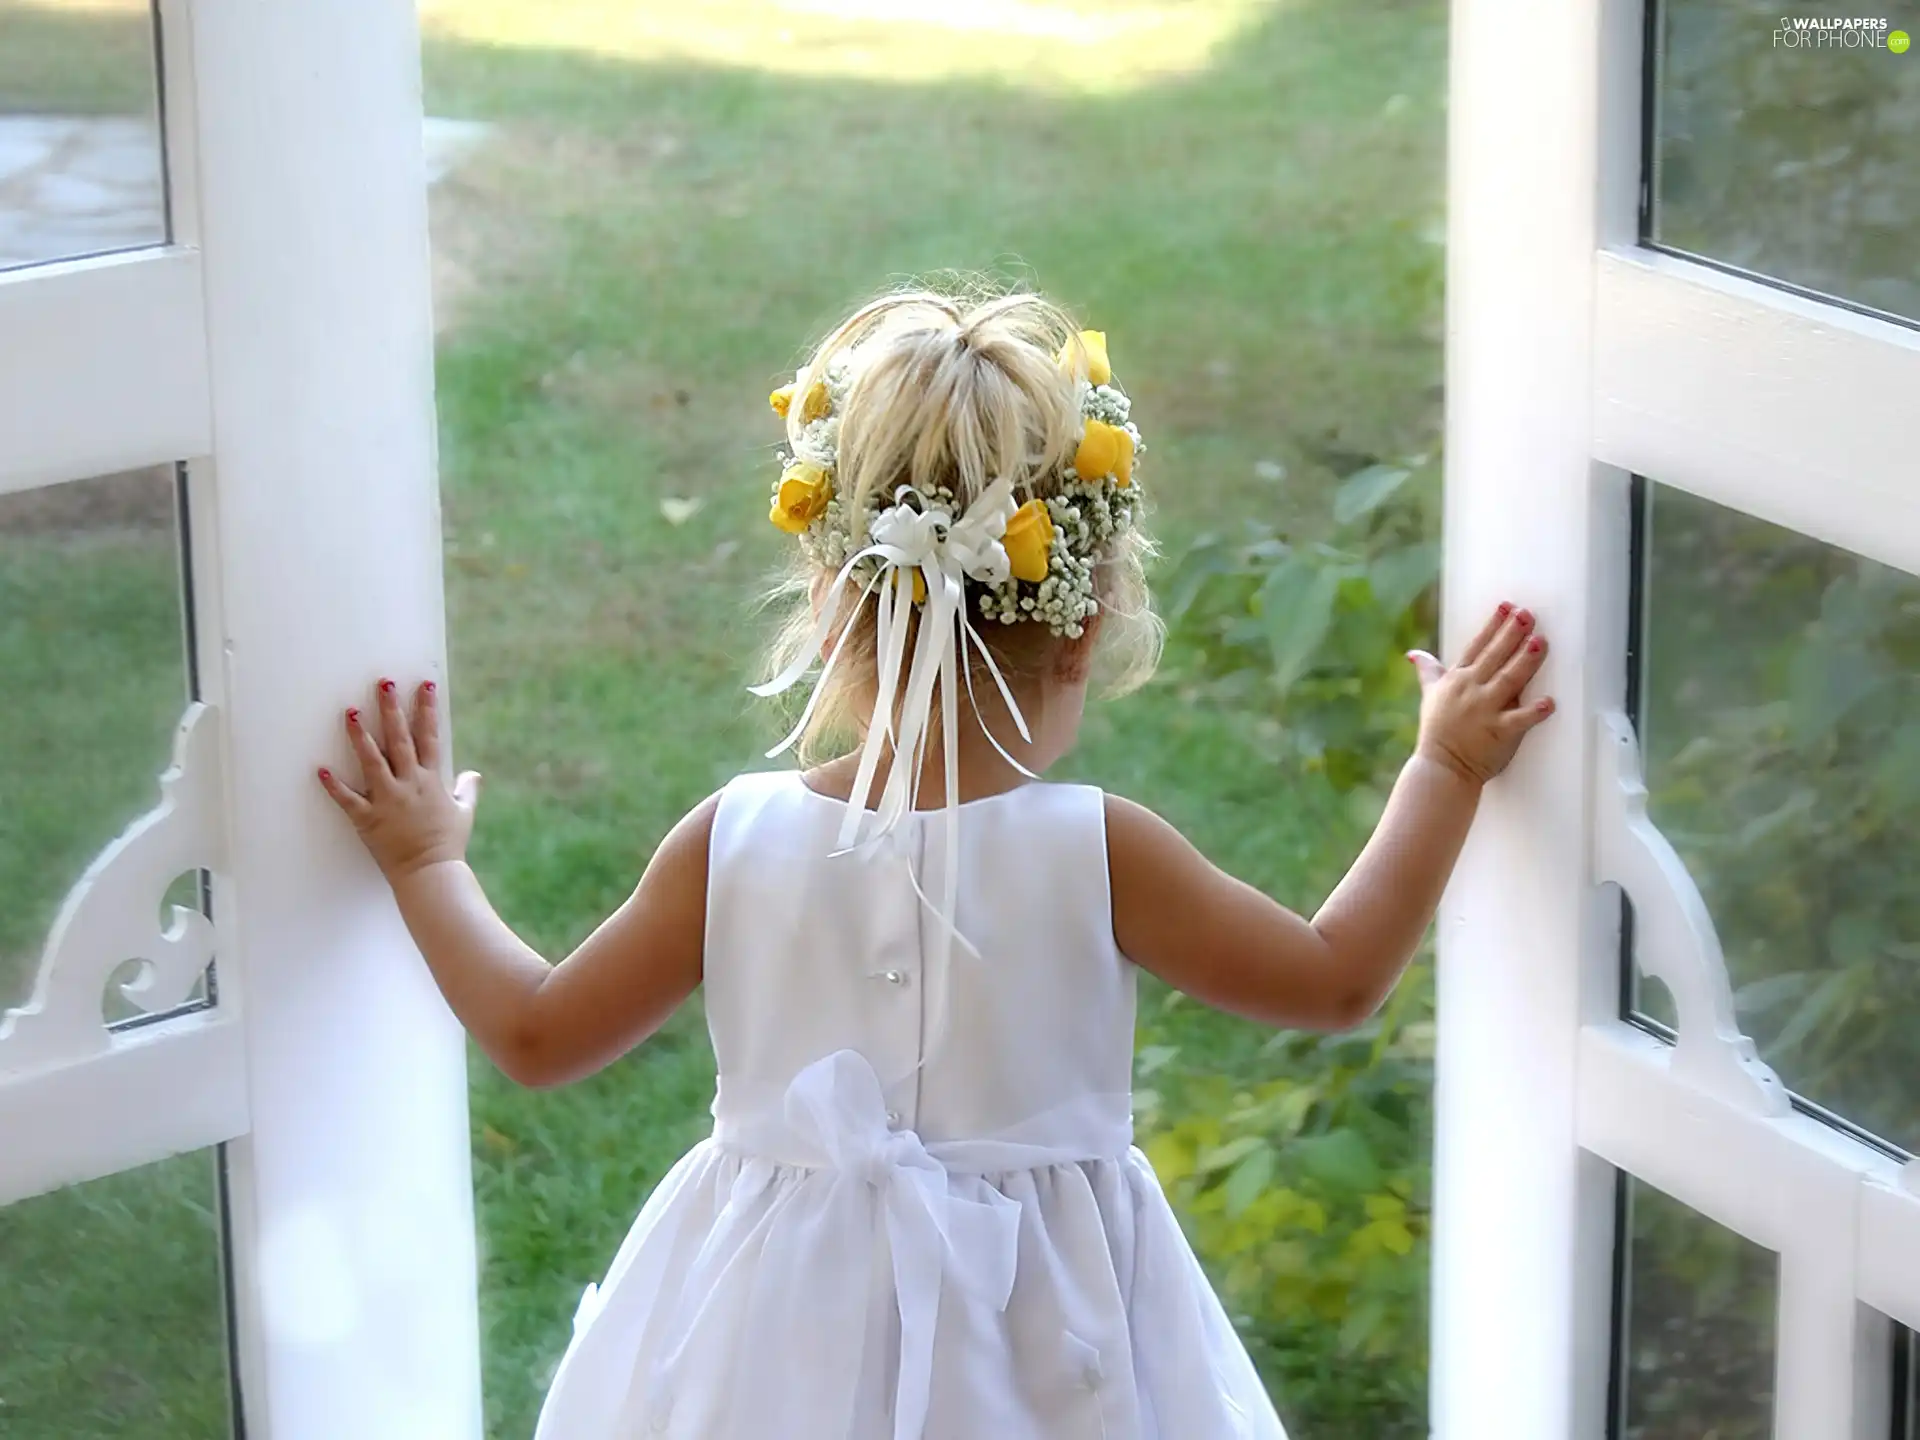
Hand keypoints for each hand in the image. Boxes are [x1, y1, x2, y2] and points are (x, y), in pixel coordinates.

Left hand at [318, 678, 480, 881]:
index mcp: (432, 780)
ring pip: (372, 761)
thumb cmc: (448, 844)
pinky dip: (334, 786)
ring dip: (360, 736)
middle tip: (383, 684)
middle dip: (392, 709)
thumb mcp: (465, 813)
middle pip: (400, 739)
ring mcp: (388, 800)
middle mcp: (410, 784)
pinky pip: (348, 800)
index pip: (430, 737)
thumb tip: (474, 775)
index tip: (423, 685)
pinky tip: (321, 769)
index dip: (427, 709)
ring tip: (349, 712)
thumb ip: (468, 790)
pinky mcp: (369, 819)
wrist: (430, 873)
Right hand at [1406, 602, 1555, 784]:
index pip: (1477, 646)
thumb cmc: (1437, 732)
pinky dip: (1534, 712)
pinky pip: (1519, 720)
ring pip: (1509, 680)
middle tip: (1528, 614)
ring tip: (1540, 642)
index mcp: (1458, 679)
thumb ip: (1428, 671)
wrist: (1440, 768)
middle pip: (1495, 656)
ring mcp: (1485, 711)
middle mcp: (1471, 690)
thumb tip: (1413, 654)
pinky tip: (1550, 702)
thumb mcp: (1430, 695)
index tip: (1507, 606)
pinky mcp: (1498, 733)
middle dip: (1511, 634)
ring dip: (1525, 661)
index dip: (1493, 625)